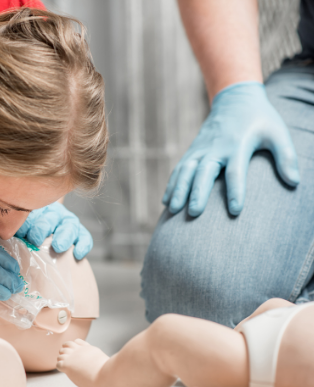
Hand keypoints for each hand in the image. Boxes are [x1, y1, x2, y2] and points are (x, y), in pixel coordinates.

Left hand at [15, 202, 92, 259]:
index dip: (28, 221)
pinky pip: (84, 237)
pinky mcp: (79, 233)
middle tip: (36, 239)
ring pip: (69, 225)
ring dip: (64, 236)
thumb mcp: (17, 226)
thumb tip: (1, 231)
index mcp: (35, 209)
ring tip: (58, 247)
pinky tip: (78, 254)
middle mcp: (53, 214)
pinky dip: (83, 245)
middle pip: (51, 217)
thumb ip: (11, 227)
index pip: (33, 210)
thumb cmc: (25, 232)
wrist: (43, 238)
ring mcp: (67, 222)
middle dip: (43, 227)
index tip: (22, 232)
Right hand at [163, 81, 299, 216]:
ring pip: (185, 171)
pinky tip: (166, 202)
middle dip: (198, 192)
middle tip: (194, 213)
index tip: (235, 210)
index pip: (236, 171)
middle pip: (204, 172)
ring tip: (173, 210)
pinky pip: (179, 170)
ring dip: (178, 190)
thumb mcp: (277, 133)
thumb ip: (285, 156)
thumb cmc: (260, 120)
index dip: (236, 191)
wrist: (235, 99)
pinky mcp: (192, 152)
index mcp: (238, 145)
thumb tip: (295, 182)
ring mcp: (201, 150)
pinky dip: (172, 185)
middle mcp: (216, 148)